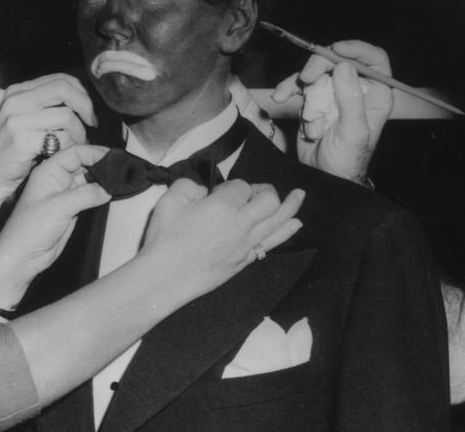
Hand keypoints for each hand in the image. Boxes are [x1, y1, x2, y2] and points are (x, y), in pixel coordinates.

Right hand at [0, 73, 95, 199]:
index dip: (81, 93)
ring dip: (79, 132)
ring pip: (66, 115)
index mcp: (17, 92)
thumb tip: (79, 100)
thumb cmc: (7, 154)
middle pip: (64, 89)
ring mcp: (16, 120)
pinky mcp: (22, 140)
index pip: (60, 79)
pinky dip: (70, 147)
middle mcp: (15, 101)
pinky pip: (60, 138)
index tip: (88, 111)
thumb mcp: (19, 121)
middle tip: (92, 124)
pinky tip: (66, 155)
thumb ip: (42, 107)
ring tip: (77, 145)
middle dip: (86, 106)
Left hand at [0, 144, 110, 302]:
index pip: (75, 152)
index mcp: (48, 171)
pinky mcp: (71, 207)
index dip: (95, 152)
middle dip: (101, 164)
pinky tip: (111, 193)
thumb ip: (86, 194)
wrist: (22, 257)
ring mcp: (64, 193)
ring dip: (102, 178)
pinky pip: (89, 194)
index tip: (113, 157)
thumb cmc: (28, 231)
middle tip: (120, 168)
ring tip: (119, 179)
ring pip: (88, 178)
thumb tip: (107, 188)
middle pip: (83, 163)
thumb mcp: (60, 207)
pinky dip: (101, 193)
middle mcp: (56, 179)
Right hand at [139, 180, 304, 295]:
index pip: (242, 186)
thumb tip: (204, 192)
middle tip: (255, 191)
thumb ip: (188, 186)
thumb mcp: (168, 201)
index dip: (234, 185)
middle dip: (265, 190)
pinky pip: (272, 242)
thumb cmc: (164, 239)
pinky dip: (286, 231)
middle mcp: (241, 224)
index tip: (220, 192)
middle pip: (269, 200)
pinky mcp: (245, 260)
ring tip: (300, 195)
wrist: (165, 278)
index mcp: (222, 205)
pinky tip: (296, 224)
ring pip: (277, 221)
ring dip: (291, 206)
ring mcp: (246, 244)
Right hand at [271, 40, 392, 183]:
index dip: (357, 50)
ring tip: (285, 94)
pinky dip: (288, 88)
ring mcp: (333, 93)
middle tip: (306, 77)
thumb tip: (344, 66)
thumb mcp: (353, 131)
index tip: (337, 51)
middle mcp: (356, 90)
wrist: (323, 178)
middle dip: (320, 64)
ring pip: (318, 70)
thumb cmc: (347, 161)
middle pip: (340, 60)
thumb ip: (351, 100)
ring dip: (299, 79)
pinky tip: (280, 97)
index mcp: (375, 95)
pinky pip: (301, 85)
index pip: (374, 60)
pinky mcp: (314, 99)